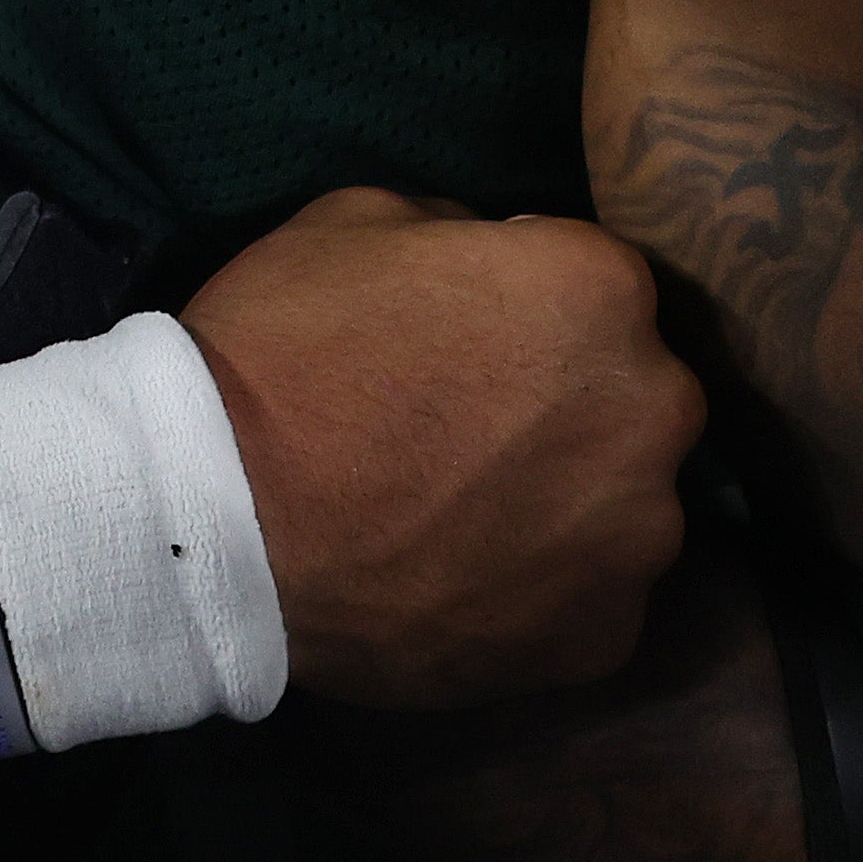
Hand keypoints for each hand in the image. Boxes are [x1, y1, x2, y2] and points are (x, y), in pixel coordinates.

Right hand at [183, 189, 695, 704]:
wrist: (213, 521)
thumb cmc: (279, 353)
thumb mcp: (350, 224)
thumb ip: (454, 231)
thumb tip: (486, 255)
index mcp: (600, 289)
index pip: (600, 284)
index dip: (530, 306)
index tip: (469, 336)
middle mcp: (650, 410)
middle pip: (630, 397)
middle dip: (568, 406)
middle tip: (469, 431)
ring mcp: (633, 536)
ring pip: (622, 506)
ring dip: (565, 504)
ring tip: (460, 520)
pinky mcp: (600, 637)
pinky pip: (591, 601)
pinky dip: (540, 593)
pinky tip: (460, 582)